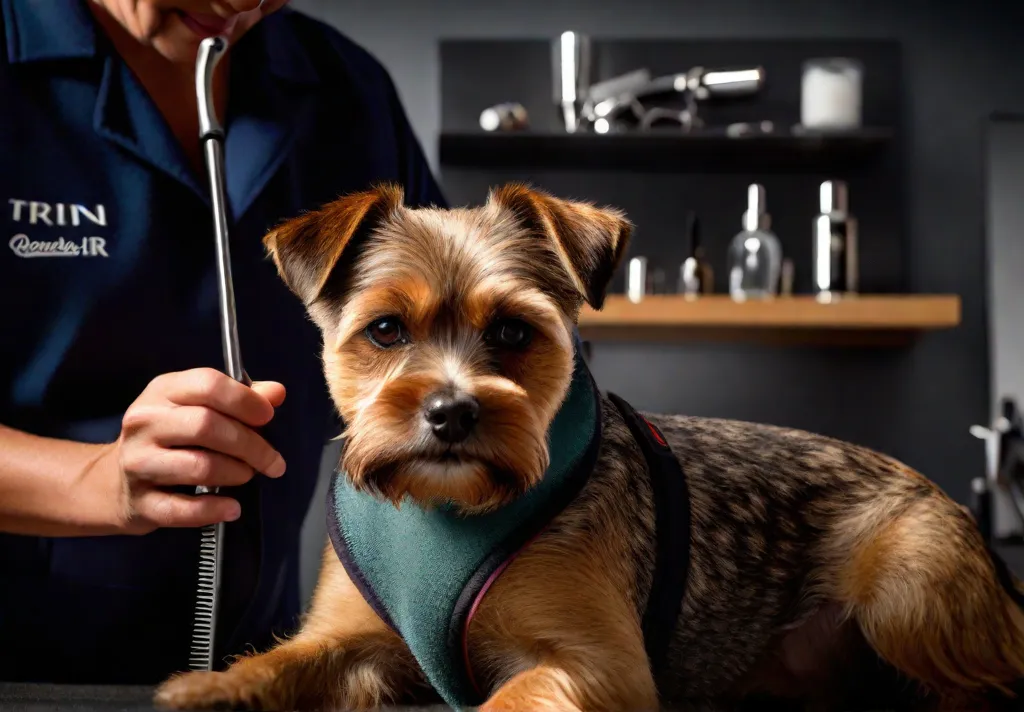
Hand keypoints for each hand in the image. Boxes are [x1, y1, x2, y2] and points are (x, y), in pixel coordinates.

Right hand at [102, 367, 286, 534]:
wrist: (111, 483)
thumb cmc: (168, 439)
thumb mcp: (197, 407)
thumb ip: (240, 399)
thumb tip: (276, 393)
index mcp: (163, 392)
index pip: (208, 385)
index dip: (245, 400)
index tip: (267, 416)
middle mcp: (145, 423)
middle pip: (207, 426)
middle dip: (251, 445)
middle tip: (272, 460)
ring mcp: (138, 463)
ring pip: (200, 466)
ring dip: (236, 473)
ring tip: (247, 475)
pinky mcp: (140, 502)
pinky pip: (184, 509)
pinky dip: (215, 509)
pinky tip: (232, 507)